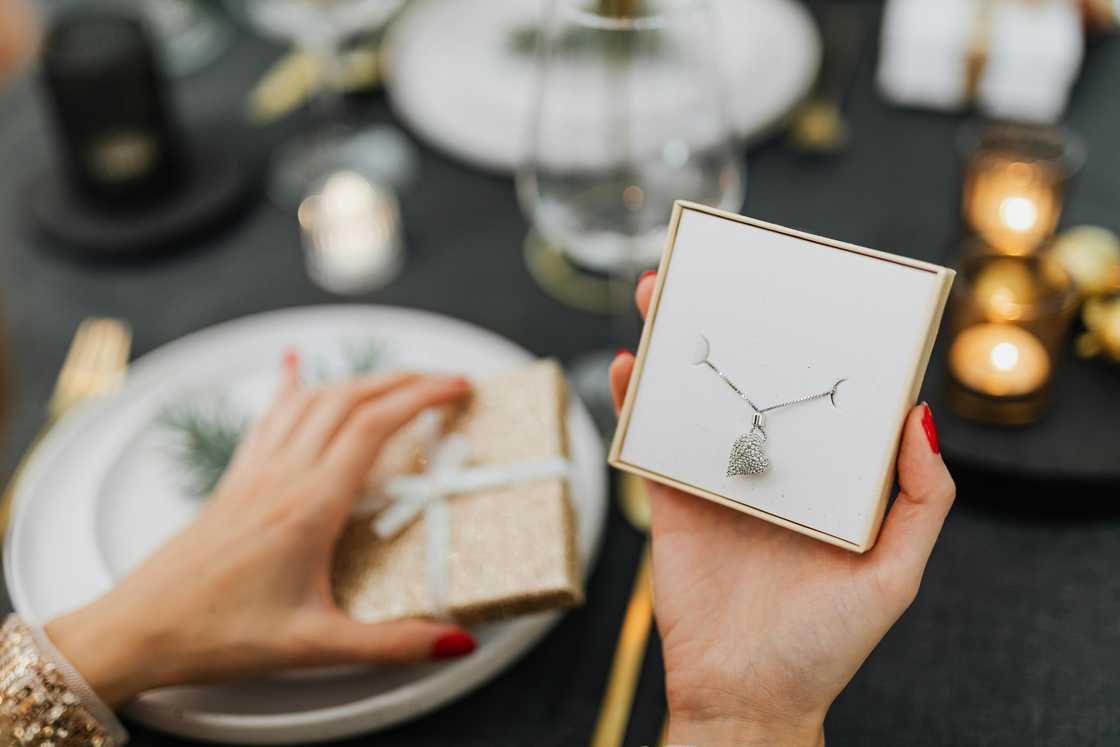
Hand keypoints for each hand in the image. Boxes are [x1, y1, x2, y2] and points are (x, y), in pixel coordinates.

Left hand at [45, 354, 475, 706]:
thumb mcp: (316, 645)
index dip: (421, 397)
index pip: (374, 426)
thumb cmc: (218, 635)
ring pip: (312, 400)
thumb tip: (458, 639)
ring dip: (360, 380)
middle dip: (404, 380)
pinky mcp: (235, 479)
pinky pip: (269, 417)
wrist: (137, 630)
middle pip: (349, 400)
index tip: (457, 386)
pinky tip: (294, 363)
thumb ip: (393, 644)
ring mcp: (255, 472)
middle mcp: (283, 476)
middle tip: (445, 379)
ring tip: (397, 379)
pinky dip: (292, 385)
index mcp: (309, 507)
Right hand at [609, 274, 955, 745]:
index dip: (810, 340)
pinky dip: (633, 402)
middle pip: (749, 381)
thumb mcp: (896, 573)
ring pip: (694, 399)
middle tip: (714, 273)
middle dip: (730, 325)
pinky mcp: (672, 502)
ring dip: (672, 347)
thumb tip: (918, 416)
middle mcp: (771, 468)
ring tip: (658, 297)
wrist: (745, 695)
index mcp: (825, 477)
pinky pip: (650, 443)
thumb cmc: (826, 643)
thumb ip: (922, 500)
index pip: (818, 394)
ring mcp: (718, 480)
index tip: (801, 290)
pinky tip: (627, 366)